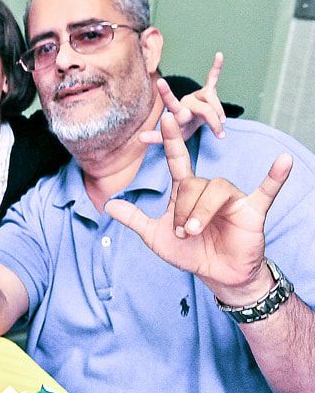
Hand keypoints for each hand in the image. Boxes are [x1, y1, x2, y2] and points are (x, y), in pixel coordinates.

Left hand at [106, 113, 292, 302]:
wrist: (217, 275)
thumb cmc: (189, 252)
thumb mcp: (154, 237)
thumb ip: (134, 219)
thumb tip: (108, 205)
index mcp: (186, 190)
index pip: (177, 159)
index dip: (171, 139)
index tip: (166, 117)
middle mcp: (208, 188)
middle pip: (192, 184)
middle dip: (183, 211)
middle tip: (182, 234)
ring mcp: (231, 198)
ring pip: (214, 189)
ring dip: (201, 213)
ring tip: (194, 232)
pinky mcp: (251, 210)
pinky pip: (266, 190)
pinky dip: (275, 177)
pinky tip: (284, 161)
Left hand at [141, 52, 226, 143]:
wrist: (192, 124)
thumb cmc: (181, 131)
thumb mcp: (171, 138)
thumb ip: (156, 138)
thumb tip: (140, 138)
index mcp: (177, 111)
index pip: (171, 103)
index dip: (166, 93)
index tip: (159, 81)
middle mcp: (186, 101)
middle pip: (204, 108)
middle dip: (213, 122)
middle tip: (220, 134)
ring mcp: (197, 95)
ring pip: (212, 98)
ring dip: (220, 113)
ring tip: (221, 128)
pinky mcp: (207, 91)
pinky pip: (212, 78)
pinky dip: (216, 67)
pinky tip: (219, 54)